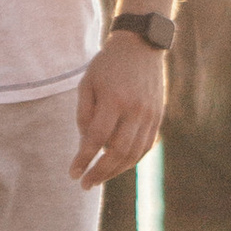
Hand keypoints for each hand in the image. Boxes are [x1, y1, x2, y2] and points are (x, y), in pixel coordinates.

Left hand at [71, 29, 167, 187]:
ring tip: (98, 179)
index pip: (96, 138)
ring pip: (133, 153)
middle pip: (117, 151)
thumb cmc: (108, 65)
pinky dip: (130, 161)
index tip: (73, 173)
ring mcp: (149, 114)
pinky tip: (117, 166)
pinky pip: (145, 147)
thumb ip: (84, 115)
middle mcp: (135, 109)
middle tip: (85, 184)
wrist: (141, 45)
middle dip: (100, 172)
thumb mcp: (87, 83)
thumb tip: (86, 146)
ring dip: (115, 171)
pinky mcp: (158, 117)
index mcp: (114, 99)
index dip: (83, 159)